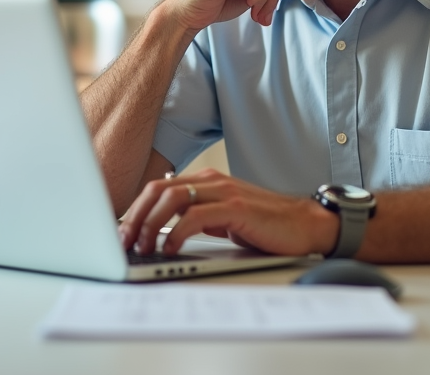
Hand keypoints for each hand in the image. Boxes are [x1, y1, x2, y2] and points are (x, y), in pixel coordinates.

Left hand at [118, 168, 337, 256]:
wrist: (305, 225)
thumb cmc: (266, 226)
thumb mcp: (224, 219)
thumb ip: (198, 218)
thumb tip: (164, 232)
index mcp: (205, 181)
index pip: (158, 188)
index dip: (135, 210)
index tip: (123, 234)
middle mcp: (211, 181)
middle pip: (157, 190)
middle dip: (135, 217)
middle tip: (124, 243)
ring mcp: (224, 192)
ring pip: (171, 199)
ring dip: (150, 225)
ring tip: (143, 248)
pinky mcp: (236, 208)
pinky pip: (195, 216)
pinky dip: (176, 232)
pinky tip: (170, 248)